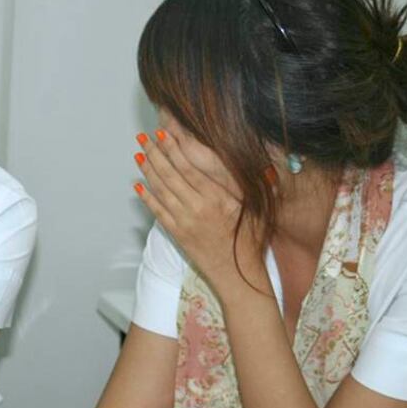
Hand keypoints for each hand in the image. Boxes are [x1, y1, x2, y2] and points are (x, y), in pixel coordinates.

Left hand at [134, 120, 265, 295]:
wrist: (238, 275)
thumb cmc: (250, 242)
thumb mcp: (257, 209)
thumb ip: (255, 185)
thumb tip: (268, 164)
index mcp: (218, 198)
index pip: (190, 166)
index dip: (174, 147)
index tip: (164, 132)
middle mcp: (198, 208)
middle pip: (171, 174)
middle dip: (155, 153)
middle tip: (144, 137)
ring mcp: (185, 221)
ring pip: (161, 190)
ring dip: (148, 170)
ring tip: (139, 153)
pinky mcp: (177, 234)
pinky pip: (157, 211)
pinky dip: (146, 197)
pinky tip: (138, 185)